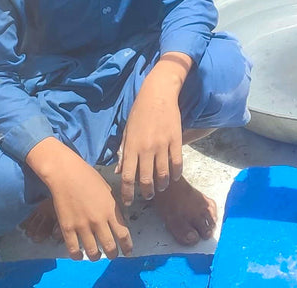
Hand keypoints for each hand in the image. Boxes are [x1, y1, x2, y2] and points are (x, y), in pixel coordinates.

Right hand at [37, 149, 132, 260]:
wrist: (67, 174)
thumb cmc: (89, 178)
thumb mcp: (108, 190)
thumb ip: (113, 207)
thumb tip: (119, 220)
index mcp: (111, 209)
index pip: (123, 233)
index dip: (127, 246)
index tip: (128, 251)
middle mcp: (98, 220)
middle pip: (109, 246)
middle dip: (113, 254)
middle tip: (112, 255)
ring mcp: (82, 226)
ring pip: (92, 252)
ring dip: (96, 256)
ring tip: (97, 255)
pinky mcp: (67, 229)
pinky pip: (74, 250)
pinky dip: (78, 256)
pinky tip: (79, 255)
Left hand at [117, 54, 190, 205]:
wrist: (158, 93)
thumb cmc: (139, 111)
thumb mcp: (127, 131)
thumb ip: (124, 152)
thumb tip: (119, 171)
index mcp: (132, 147)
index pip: (128, 177)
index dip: (127, 193)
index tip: (128, 202)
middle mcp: (146, 148)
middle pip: (146, 179)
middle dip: (146, 192)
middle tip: (147, 196)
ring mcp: (162, 144)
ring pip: (163, 173)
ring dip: (161, 185)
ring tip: (160, 188)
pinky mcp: (176, 139)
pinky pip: (177, 162)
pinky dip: (175, 173)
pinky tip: (173, 177)